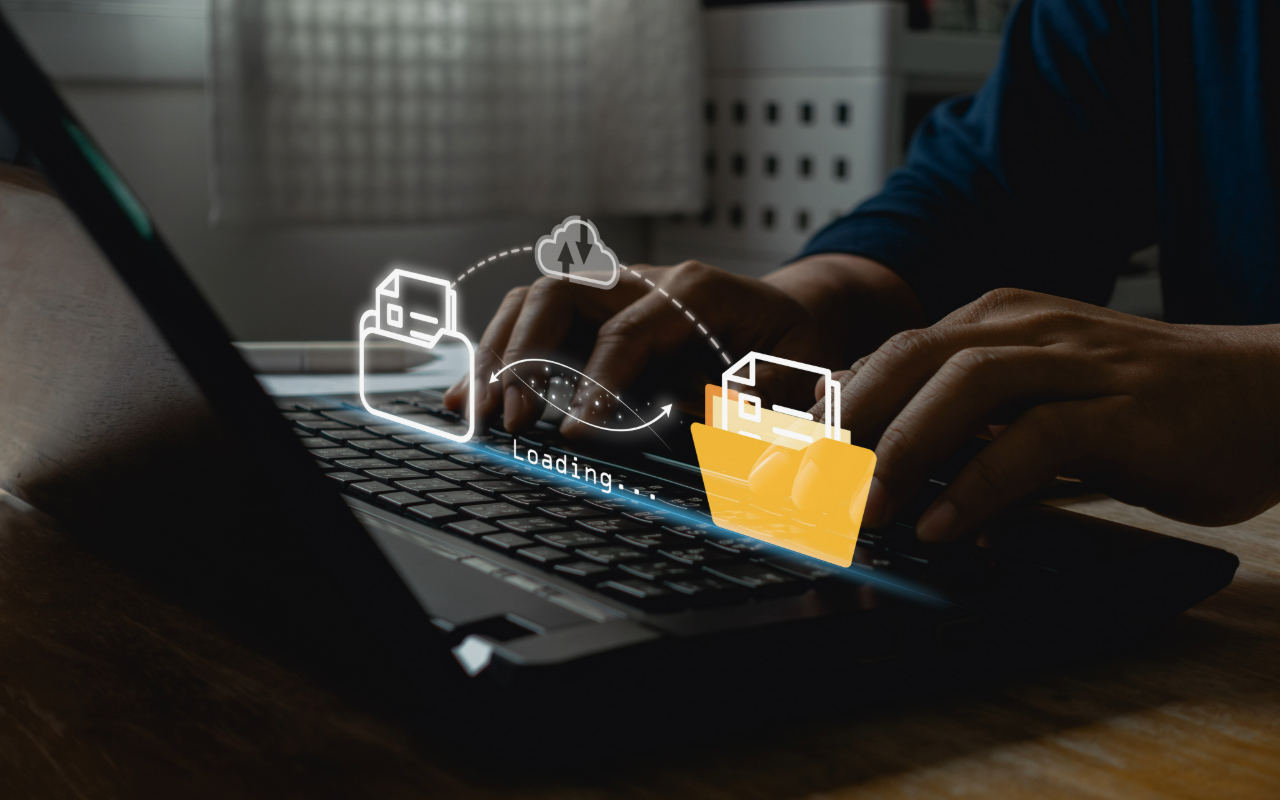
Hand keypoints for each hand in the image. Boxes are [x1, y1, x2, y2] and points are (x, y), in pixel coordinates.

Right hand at [444, 254, 923, 437]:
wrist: (794, 317)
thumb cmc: (795, 345)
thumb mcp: (800, 368)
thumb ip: (761, 392)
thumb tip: (714, 416)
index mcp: (695, 288)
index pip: (627, 332)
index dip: (597, 384)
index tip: (573, 433)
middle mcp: (643, 279)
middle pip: (560, 294)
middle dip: (528, 357)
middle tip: (515, 421)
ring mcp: (612, 292)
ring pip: (533, 301)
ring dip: (500, 355)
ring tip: (477, 413)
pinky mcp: (594, 315)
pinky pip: (532, 321)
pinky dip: (498, 356)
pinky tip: (469, 397)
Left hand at [814, 289, 1279, 540]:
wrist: (1267, 395)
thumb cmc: (1143, 406)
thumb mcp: (1038, 402)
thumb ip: (969, 424)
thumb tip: (885, 471)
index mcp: (995, 321)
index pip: (888, 356)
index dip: (826, 407)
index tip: (778, 460)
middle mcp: (1025, 328)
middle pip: (907, 359)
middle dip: (843, 426)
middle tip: (798, 489)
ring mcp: (1075, 362)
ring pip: (963, 387)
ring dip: (903, 451)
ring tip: (864, 512)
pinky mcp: (1122, 408)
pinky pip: (1037, 440)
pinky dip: (982, 485)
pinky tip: (947, 530)